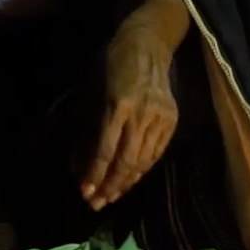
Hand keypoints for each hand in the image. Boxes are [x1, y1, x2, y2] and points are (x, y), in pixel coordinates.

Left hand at [79, 26, 178, 209]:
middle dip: (110, 186)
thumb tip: (77, 168)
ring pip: (143, 162)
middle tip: (96, 204)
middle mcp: (142, 114)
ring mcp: (160, 118)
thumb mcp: (89, 94)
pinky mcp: (172, 120)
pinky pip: (156, 154)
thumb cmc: (109, 66)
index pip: (105, 150)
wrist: (147, 45)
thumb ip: (84, 132)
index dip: (95, 175)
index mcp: (117, 104)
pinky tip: (129, 179)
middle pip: (126, 161)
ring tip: (110, 197)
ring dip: (125, 183)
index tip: (85, 193)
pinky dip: (142, 170)